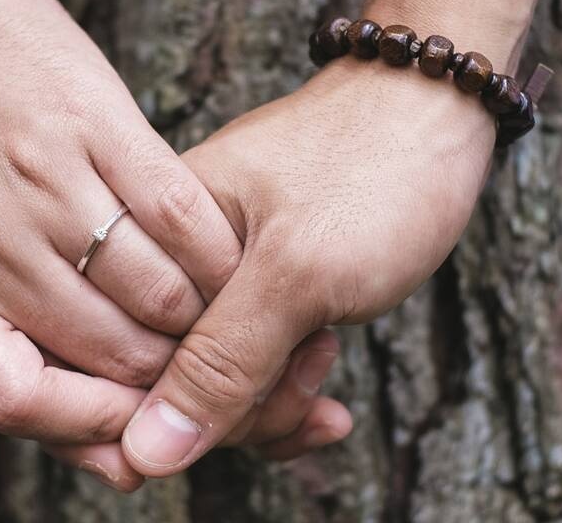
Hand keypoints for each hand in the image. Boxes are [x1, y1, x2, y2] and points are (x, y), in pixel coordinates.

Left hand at [0, 0, 346, 489]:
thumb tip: (83, 422)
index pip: (12, 396)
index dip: (84, 432)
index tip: (135, 434)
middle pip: (109, 354)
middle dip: (176, 383)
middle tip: (216, 377)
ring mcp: (43, 181)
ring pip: (159, 295)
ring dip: (210, 322)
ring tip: (232, 320)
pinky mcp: (97, 125)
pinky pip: (182, 216)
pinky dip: (221, 255)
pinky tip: (236, 261)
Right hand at [121, 55, 495, 475]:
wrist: (436, 109)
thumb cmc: (372, 168)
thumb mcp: (299, 272)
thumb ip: (220, 361)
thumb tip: (144, 452)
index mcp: (152, 237)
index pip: (125, 365)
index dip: (188, 409)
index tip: (264, 396)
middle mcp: (170, 261)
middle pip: (167, 386)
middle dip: (245, 407)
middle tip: (312, 365)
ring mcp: (212, 279)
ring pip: (212, 386)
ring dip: (275, 400)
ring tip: (327, 352)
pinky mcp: (253, 291)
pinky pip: (246, 369)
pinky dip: (285, 392)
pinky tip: (326, 400)